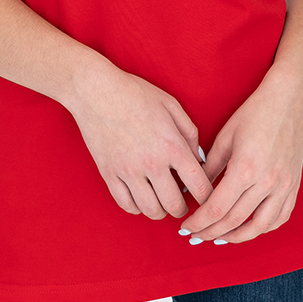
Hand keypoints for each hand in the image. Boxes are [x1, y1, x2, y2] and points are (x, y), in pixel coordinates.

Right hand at [66, 60, 213, 220]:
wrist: (95, 90)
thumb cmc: (135, 93)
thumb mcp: (171, 105)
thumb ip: (189, 133)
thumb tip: (197, 159)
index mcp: (172, 146)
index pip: (199, 186)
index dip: (207, 197)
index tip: (205, 196)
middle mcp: (151, 163)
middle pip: (175, 206)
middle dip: (182, 206)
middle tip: (181, 199)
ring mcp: (128, 171)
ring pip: (151, 210)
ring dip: (160, 209)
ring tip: (161, 198)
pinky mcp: (109, 174)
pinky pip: (126, 205)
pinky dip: (137, 207)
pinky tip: (141, 196)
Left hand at [178, 84, 302, 244]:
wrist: (288, 100)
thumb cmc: (254, 113)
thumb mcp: (225, 137)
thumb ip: (209, 167)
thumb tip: (193, 189)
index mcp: (245, 169)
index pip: (217, 208)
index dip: (199, 222)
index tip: (186, 227)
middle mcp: (266, 182)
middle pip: (234, 220)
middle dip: (211, 232)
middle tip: (195, 237)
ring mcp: (284, 186)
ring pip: (260, 226)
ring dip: (237, 237)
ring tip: (219, 238)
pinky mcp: (294, 185)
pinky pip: (280, 217)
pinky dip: (263, 228)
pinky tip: (249, 228)